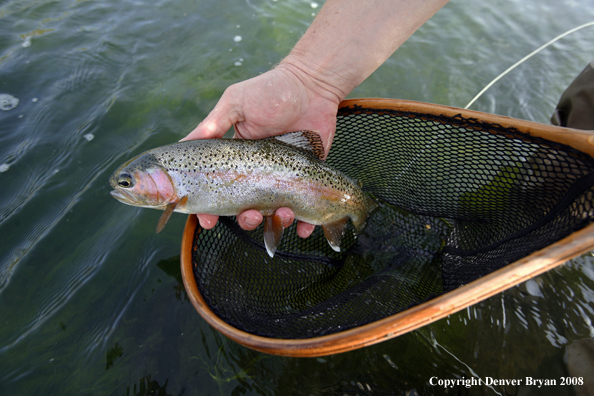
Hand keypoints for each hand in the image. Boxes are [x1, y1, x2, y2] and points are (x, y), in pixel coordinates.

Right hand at [181, 65, 340, 237]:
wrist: (313, 84)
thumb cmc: (271, 90)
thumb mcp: (236, 103)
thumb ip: (213, 125)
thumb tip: (183, 144)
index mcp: (237, 159)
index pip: (219, 189)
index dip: (210, 208)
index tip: (207, 220)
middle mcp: (258, 174)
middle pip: (246, 208)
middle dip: (245, 219)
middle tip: (251, 215)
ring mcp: (283, 179)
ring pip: (274, 214)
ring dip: (276, 223)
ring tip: (284, 213)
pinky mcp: (308, 180)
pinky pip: (305, 210)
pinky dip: (304, 225)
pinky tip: (304, 229)